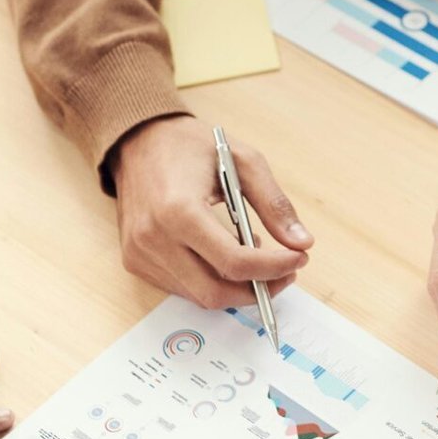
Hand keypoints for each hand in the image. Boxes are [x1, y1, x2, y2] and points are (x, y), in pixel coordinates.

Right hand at [109, 115, 312, 306]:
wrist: (140, 142)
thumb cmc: (193, 146)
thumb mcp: (244, 162)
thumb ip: (274, 204)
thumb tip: (302, 242)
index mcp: (180, 211)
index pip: (233, 261)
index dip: (272, 267)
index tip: (299, 258)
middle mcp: (154, 239)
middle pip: (215, 291)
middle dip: (258, 289)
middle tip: (287, 270)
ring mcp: (140, 255)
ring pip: (199, 296)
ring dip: (237, 287)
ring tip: (261, 258)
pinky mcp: (135, 262)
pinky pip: (182, 287)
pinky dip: (212, 281)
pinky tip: (230, 256)